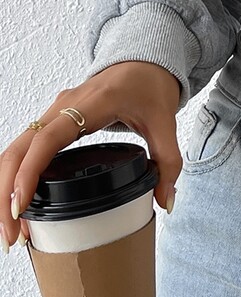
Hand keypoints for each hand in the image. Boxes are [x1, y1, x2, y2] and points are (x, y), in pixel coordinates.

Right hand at [0, 61, 183, 253]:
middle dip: (6, 195)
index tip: (20, 207)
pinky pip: (25, 150)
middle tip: (13, 235)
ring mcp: (53, 114)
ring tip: (13, 229)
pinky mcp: (53, 122)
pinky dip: (16, 177)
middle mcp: (61, 108)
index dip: (29, 174)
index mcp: (88, 105)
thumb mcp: (165, 122)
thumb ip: (169, 162)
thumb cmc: (150, 84)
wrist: (144, 60)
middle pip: (17, 151)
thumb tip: (165, 201)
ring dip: (5, 189)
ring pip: (14, 151)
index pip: (46, 141)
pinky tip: (20, 205)